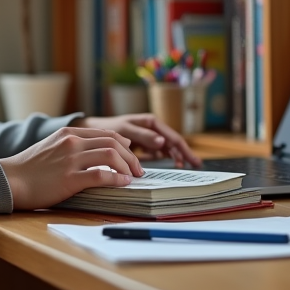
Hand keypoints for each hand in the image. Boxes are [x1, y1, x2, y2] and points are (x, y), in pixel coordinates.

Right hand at [0, 127, 142, 210]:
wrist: (9, 180)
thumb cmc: (29, 168)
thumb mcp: (51, 146)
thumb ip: (73, 144)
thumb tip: (98, 150)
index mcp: (68, 133)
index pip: (106, 133)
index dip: (124, 146)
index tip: (131, 157)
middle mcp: (71, 142)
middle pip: (113, 142)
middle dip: (131, 156)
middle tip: (138, 170)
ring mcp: (71, 159)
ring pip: (111, 155)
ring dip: (127, 166)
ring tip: (133, 177)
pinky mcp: (69, 178)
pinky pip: (102, 175)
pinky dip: (117, 179)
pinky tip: (122, 184)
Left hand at [75, 113, 201, 167]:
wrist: (94, 130)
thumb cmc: (108, 127)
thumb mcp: (125, 130)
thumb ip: (143, 135)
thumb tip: (163, 141)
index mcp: (151, 122)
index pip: (173, 137)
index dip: (184, 149)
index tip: (193, 161)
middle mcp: (152, 129)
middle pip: (173, 142)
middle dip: (184, 153)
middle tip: (196, 165)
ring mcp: (149, 137)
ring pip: (167, 148)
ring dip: (175, 156)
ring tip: (181, 167)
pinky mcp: (143, 145)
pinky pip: (157, 152)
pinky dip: (163, 157)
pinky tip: (170, 164)